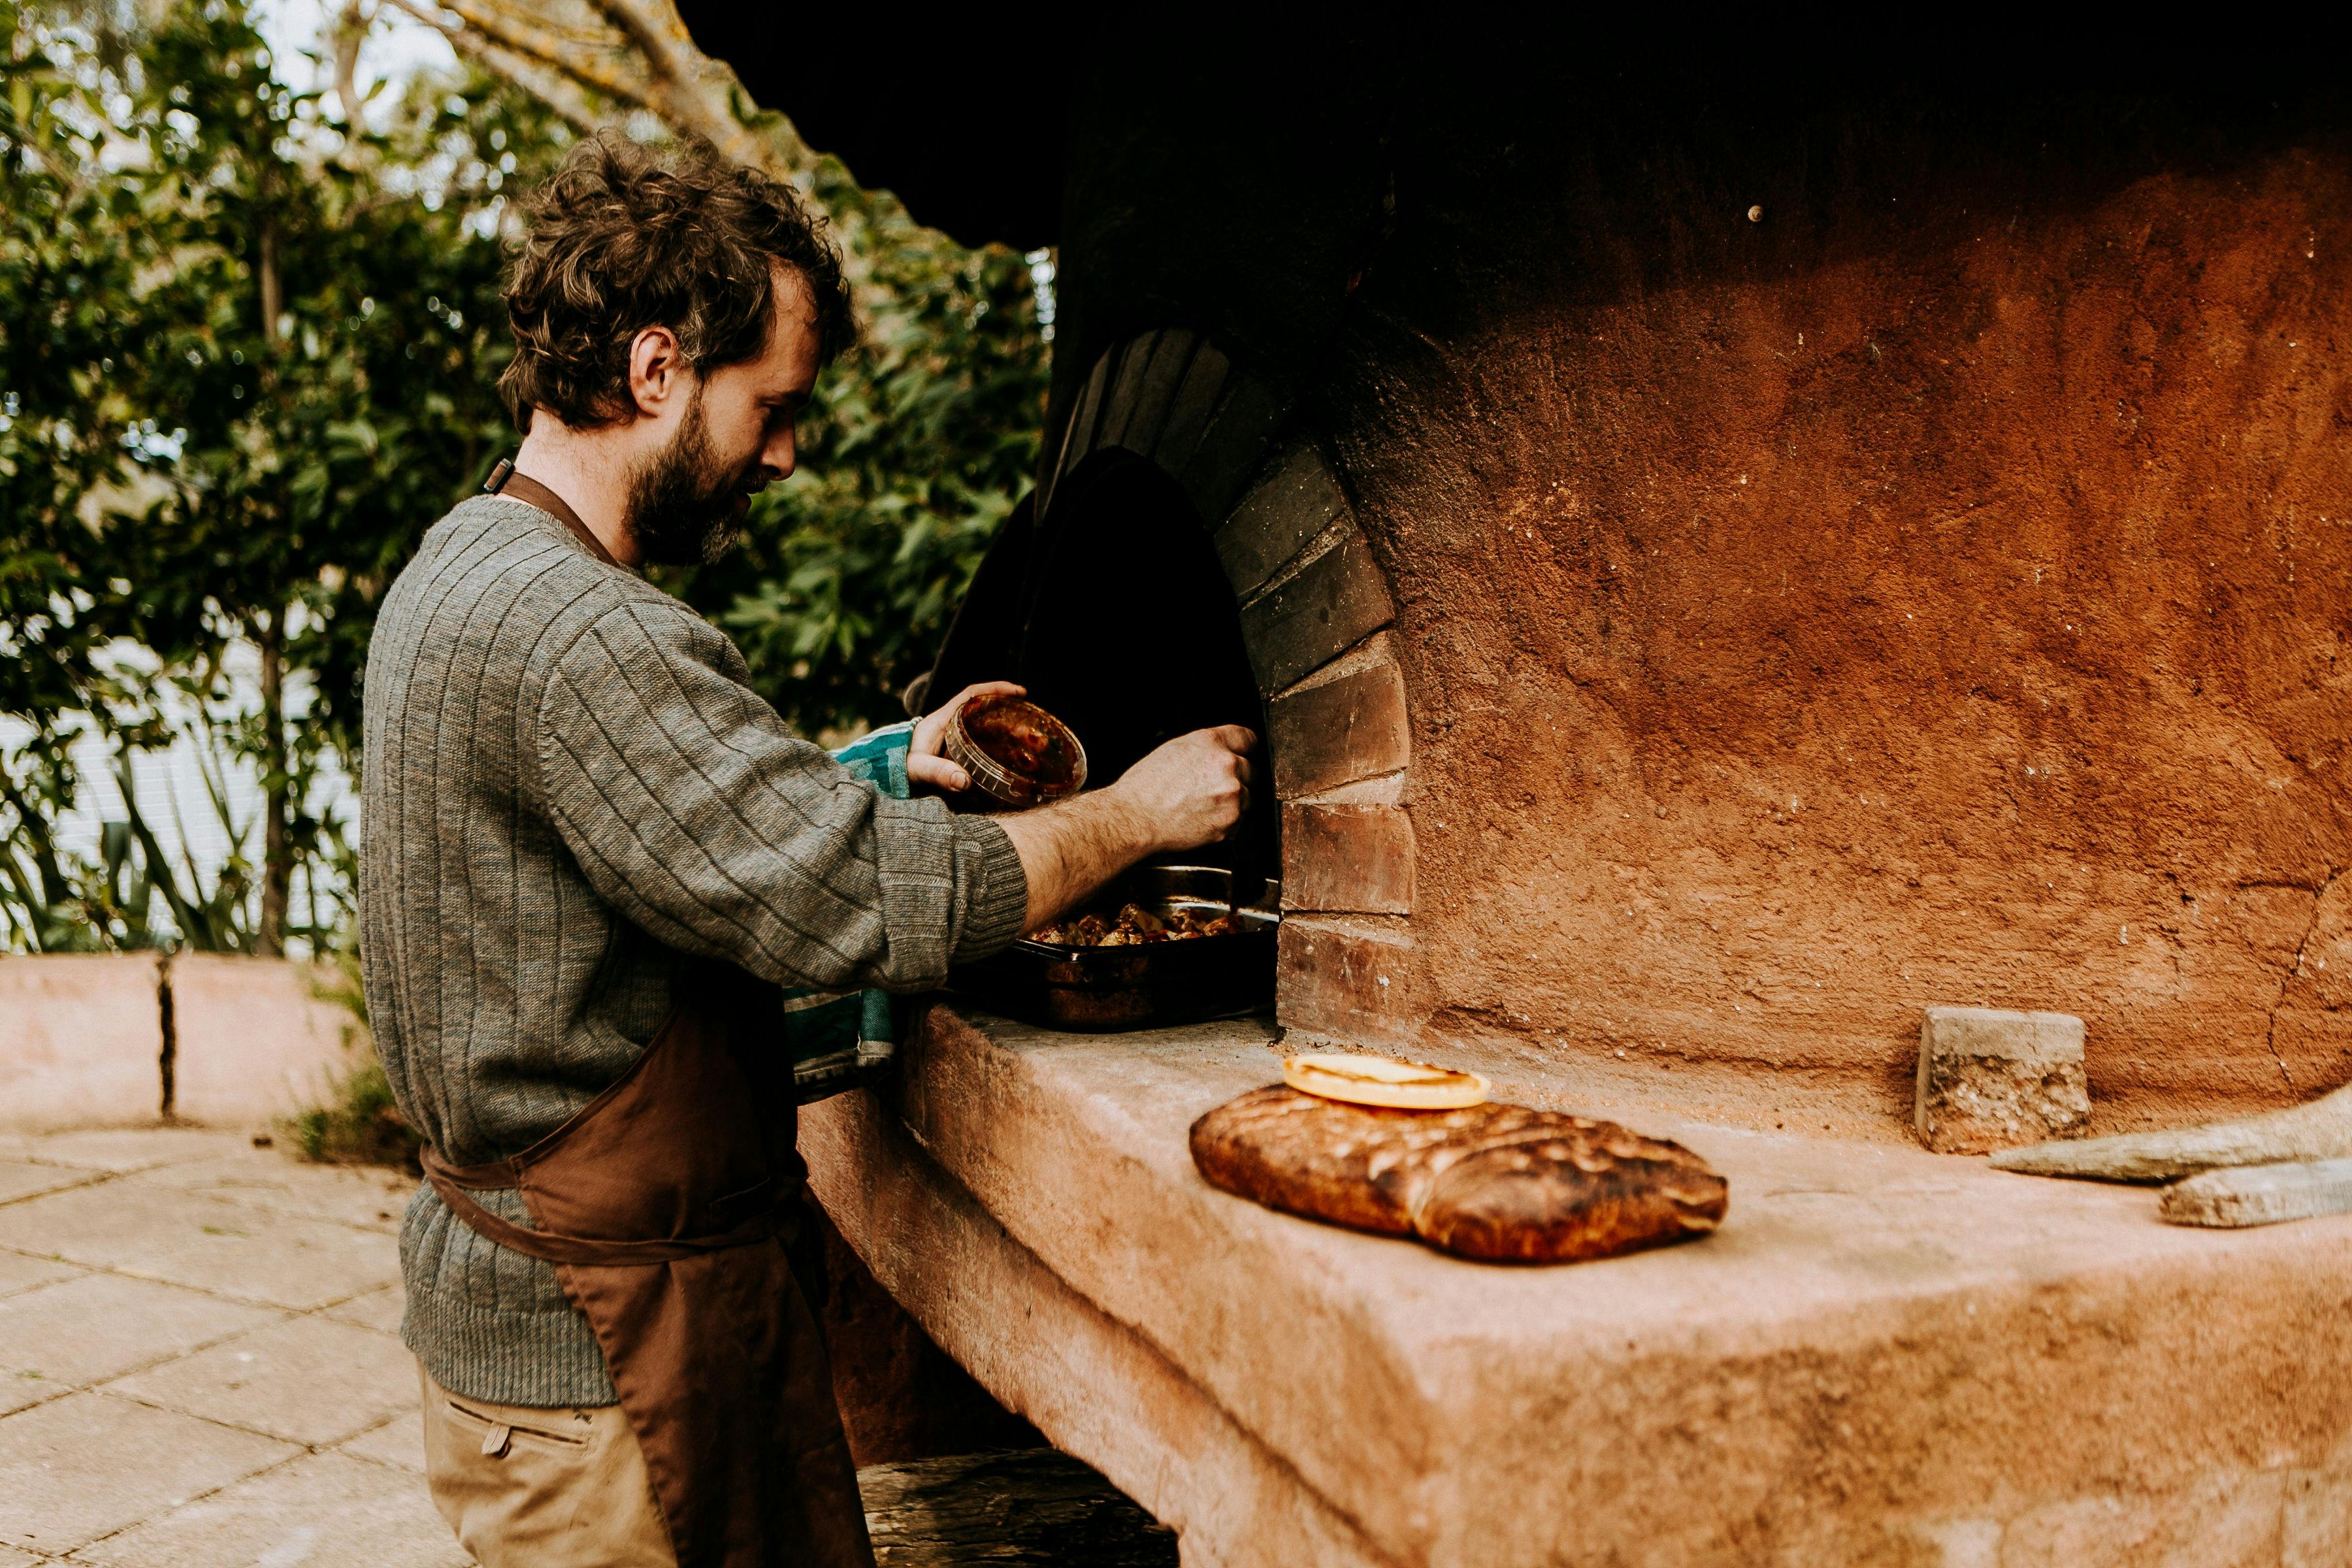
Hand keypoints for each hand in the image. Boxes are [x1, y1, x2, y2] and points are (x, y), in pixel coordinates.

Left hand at [906, 680, 1024, 792]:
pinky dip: (997, 752)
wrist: (880, 778)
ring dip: (1007, 737)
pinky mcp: (953, 759)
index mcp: (941, 721)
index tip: (1019, 692)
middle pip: (984, 714)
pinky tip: (1010, 765)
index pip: (971, 695)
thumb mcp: (916, 769)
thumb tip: (963, 781)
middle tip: (1032, 730)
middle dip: (1010, 718)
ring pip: (985, 732)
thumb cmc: (895, 769)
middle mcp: (948, 728)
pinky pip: (980, 749)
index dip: (996, 689)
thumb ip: (937, 773)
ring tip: (1030, 748)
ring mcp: (952, 744)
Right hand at [1108, 726, 1256, 852]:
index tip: (1244, 755)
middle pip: (1252, 769)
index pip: (1248, 739)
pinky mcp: (1231, 819)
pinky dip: (1227, 822)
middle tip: (1213, 788)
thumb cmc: (1146, 786)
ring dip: (1234, 802)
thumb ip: (1206, 748)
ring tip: (1204, 806)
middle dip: (1238, 778)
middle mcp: (1226, 764)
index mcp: (1211, 742)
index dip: (1245, 749)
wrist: (1136, 818)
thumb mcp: (1174, 749)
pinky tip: (1204, 818)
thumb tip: (1222, 751)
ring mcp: (1232, 793)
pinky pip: (1240, 820)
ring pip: (1248, 796)